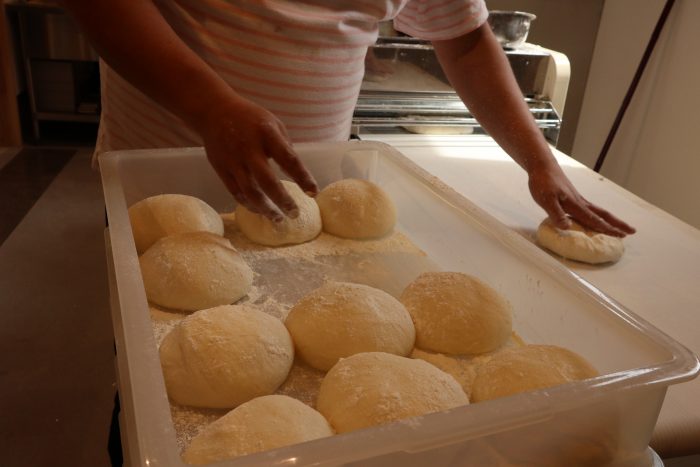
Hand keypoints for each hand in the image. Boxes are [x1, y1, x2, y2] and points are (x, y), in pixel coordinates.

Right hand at [199, 95, 317, 221]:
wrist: (214, 112)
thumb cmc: (251, 119)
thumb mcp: (274, 124)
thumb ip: (285, 148)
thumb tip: (297, 174)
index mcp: (266, 134)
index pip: (288, 159)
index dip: (302, 177)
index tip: (313, 192)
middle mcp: (248, 148)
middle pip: (266, 181)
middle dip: (282, 200)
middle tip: (295, 214)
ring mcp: (233, 161)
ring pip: (249, 192)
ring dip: (265, 209)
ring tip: (278, 219)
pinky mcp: (221, 169)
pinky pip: (236, 192)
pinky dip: (249, 205)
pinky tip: (261, 210)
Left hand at [528, 163, 635, 236]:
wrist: (542, 166)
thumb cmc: (543, 182)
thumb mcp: (546, 200)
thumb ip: (556, 214)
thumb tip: (568, 227)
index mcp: (575, 205)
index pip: (594, 220)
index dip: (607, 229)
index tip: (621, 235)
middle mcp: (580, 203)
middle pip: (603, 215)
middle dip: (617, 224)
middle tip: (631, 231)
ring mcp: (577, 199)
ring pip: (598, 212)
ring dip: (609, 220)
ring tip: (619, 227)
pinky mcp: (572, 197)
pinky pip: (590, 210)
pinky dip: (598, 216)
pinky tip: (596, 219)